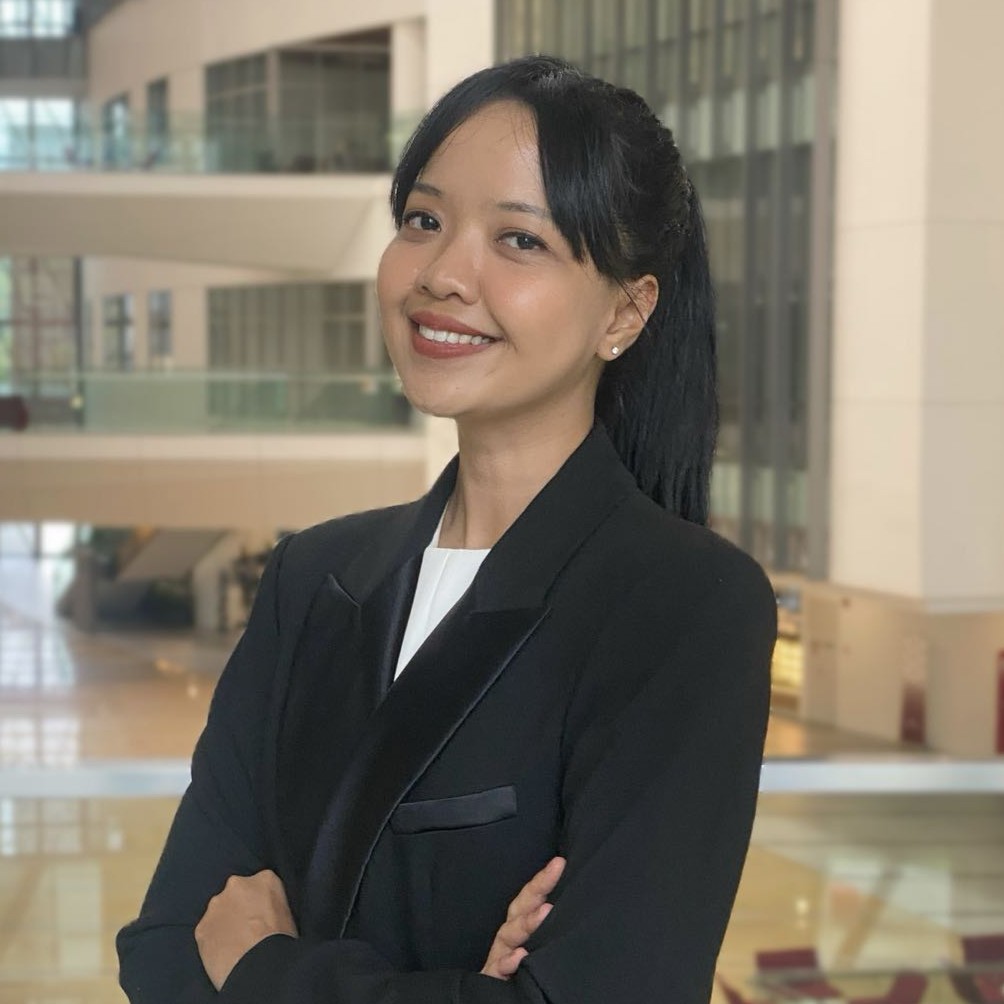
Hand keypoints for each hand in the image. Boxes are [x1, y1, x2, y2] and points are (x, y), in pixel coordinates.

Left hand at [195, 869, 297, 990]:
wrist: (259, 966)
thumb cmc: (282, 942)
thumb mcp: (288, 914)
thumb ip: (273, 905)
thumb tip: (266, 914)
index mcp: (265, 879)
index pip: (263, 885)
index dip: (262, 902)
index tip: (264, 917)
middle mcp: (237, 884)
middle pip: (237, 893)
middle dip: (240, 907)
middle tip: (248, 930)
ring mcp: (216, 905)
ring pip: (219, 911)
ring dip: (225, 922)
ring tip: (235, 944)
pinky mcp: (201, 927)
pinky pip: (207, 931)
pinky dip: (213, 940)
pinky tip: (224, 954)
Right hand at [481, 856, 565, 979]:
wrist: (498, 996)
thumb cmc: (523, 967)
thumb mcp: (538, 943)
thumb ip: (549, 924)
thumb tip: (573, 905)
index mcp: (520, 924)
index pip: (531, 898)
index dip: (543, 879)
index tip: (559, 863)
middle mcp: (509, 936)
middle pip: (519, 909)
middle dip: (536, 890)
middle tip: (553, 874)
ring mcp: (500, 954)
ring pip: (509, 934)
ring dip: (527, 923)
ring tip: (545, 912)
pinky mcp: (493, 976)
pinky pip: (498, 967)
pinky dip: (508, 961)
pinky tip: (520, 956)